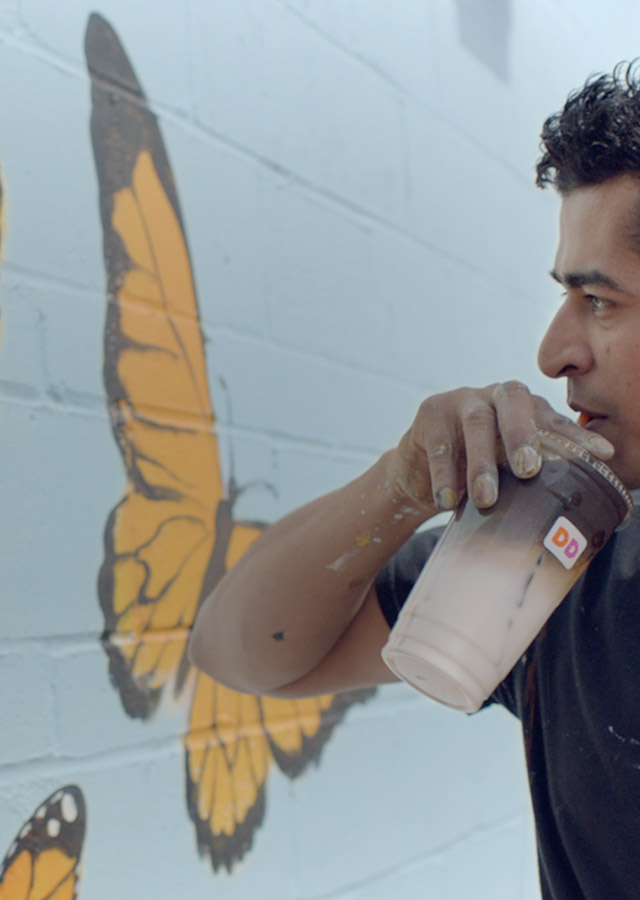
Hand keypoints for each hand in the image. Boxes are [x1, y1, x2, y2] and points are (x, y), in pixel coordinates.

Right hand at [390, 381, 614, 510]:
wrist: (421, 465)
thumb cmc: (475, 465)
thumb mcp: (505, 466)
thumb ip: (533, 472)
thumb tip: (574, 504)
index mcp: (523, 406)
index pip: (552, 418)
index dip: (576, 436)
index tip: (602, 454)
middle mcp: (495, 395)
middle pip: (514, 403)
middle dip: (523, 435)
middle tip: (529, 470)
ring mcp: (460, 400)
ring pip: (476, 423)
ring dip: (482, 463)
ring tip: (486, 499)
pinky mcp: (430, 414)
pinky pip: (440, 445)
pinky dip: (444, 476)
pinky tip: (448, 502)